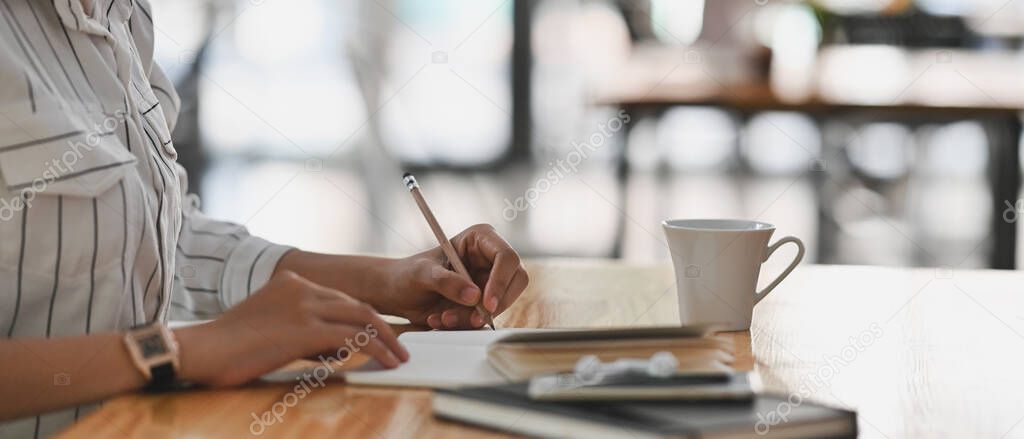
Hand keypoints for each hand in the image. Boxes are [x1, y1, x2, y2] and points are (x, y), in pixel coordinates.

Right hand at [175, 270, 408, 386]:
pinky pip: (354, 338)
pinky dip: (377, 350)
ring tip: (400, 357)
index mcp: (291, 282)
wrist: (200, 349)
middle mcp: (301, 287)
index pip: (341, 298)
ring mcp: (304, 305)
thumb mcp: (270, 327)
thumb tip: (341, 349)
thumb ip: (304, 331)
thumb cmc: (228, 348)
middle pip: (357, 305)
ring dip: (387, 340)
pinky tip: (388, 363)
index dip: (365, 318)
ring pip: (363, 318)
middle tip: (400, 347)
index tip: (382, 335)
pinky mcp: (305, 328)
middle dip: (383, 328)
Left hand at [384, 224, 528, 328]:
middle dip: (495, 303)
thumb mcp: (422, 274)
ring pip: (502, 303)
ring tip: (443, 318)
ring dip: (474, 317)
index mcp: (480, 239)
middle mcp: (490, 259)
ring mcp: (489, 281)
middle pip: (516, 281)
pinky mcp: (483, 302)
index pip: (507, 257)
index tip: (486, 303)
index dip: (501, 281)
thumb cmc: (408, 274)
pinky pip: (488, 317)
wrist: (398, 294)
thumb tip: (474, 296)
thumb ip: (446, 282)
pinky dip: (467, 324)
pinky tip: (443, 319)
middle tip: (474, 318)